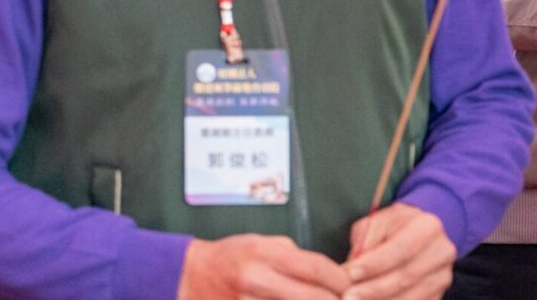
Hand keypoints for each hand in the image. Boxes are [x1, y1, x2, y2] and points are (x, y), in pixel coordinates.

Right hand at [176, 235, 348, 299]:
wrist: (188, 277)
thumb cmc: (228, 258)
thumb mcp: (260, 243)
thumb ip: (291, 256)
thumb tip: (325, 271)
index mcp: (264, 254)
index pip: (316, 268)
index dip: (340, 279)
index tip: (348, 284)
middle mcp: (257, 280)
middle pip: (313, 297)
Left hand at [345, 205, 453, 299]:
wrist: (417, 236)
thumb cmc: (392, 228)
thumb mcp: (378, 223)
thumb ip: (366, 240)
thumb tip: (353, 266)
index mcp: (428, 226)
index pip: (401, 248)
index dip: (376, 263)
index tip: (351, 273)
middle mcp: (442, 252)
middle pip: (406, 276)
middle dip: (374, 289)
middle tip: (349, 296)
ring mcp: (443, 276)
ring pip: (410, 297)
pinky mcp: (438, 295)